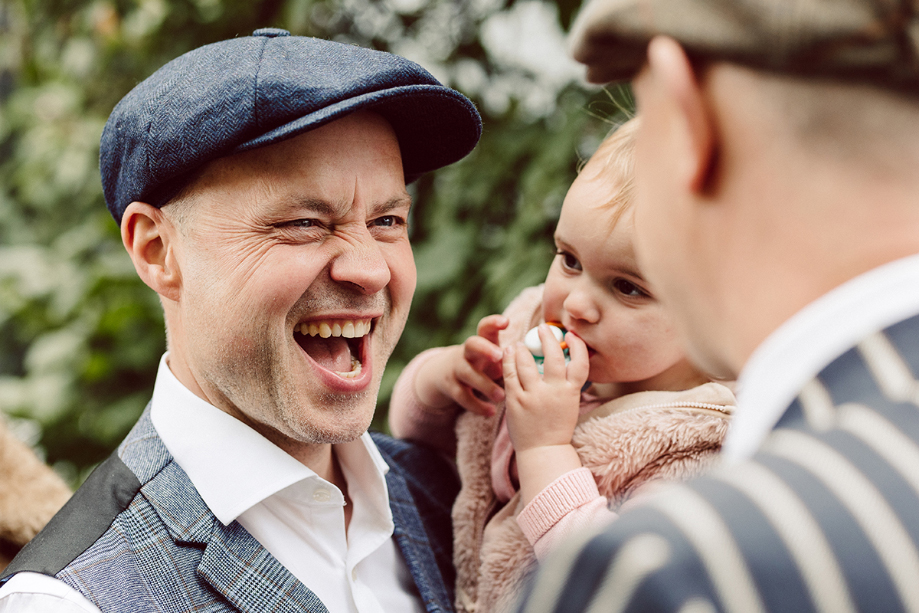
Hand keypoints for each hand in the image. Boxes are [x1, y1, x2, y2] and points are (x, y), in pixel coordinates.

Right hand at [414, 314, 508, 415]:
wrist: (447, 376)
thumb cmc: (484, 365)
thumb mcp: (495, 357)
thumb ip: (513, 356)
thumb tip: (547, 356)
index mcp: (482, 342)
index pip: (485, 327)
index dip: (494, 322)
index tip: (506, 321)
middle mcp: (467, 352)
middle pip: (472, 344)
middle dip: (485, 349)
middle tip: (500, 356)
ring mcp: (457, 369)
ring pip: (468, 373)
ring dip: (485, 384)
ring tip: (501, 396)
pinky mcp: (451, 387)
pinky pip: (462, 396)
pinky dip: (477, 405)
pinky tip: (490, 411)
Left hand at [503, 325, 589, 504]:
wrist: (543, 452)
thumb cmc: (557, 427)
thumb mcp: (570, 405)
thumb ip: (566, 384)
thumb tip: (562, 359)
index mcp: (571, 393)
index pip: (580, 363)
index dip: (578, 346)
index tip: (571, 335)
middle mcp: (554, 392)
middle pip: (553, 357)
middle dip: (547, 339)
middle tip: (542, 328)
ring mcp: (534, 397)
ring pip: (527, 362)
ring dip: (523, 349)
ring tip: (520, 343)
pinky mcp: (516, 401)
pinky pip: (510, 375)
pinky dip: (509, 361)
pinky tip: (508, 353)